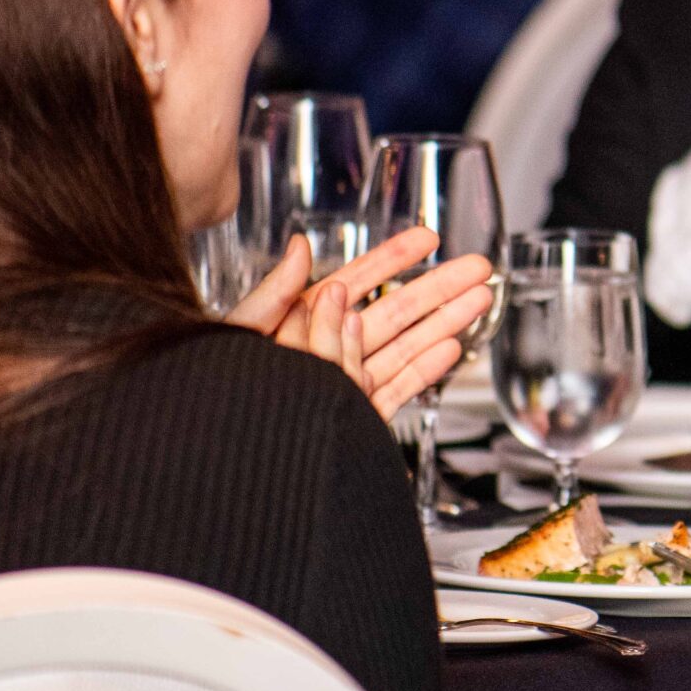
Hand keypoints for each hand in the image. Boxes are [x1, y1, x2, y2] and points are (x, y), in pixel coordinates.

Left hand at [226, 229, 496, 419]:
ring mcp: (345, 383)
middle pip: (395, 311)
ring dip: (445, 321)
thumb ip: (274, 294)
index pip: (358, 280)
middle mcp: (328, 349)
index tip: (428, 238)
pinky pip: (394, 392)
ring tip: (479, 301)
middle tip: (477, 267)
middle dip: (440, 286)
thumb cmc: (211, 390)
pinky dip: (424, 371)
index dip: (395, 257)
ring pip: (405, 347)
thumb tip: (300, 247)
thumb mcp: (237, 333)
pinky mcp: (353, 418)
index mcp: (299, 322)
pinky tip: (450, 349)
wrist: (215, 453)